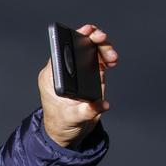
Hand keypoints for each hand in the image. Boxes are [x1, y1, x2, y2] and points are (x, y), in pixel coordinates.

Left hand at [38, 24, 120, 147]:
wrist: (67, 132)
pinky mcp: (90, 75)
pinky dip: (107, 57)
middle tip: (102, 38)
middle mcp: (65, 70)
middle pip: (78, 47)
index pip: (61, 51)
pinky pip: (99, 60)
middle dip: (92, 40)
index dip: (73, 39)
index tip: (85, 32)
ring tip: (112, 57)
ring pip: (90, 51)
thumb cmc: (62, 123)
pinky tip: (113, 61)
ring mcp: (78, 72)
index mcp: (52, 76)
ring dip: (103, 48)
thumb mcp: (73, 118)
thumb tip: (102, 105)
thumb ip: (88, 110)